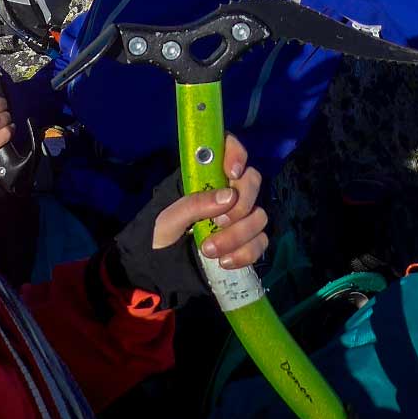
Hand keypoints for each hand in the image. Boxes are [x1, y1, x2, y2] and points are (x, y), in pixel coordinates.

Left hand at [150, 133, 267, 270]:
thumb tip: (229, 197)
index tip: (232, 173)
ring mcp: (239, 217)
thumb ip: (194, 204)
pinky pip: (261, 242)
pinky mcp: (246, 242)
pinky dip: (246, 252)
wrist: (156, 270)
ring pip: (259, 215)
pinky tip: (225, 262)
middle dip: (241, 203)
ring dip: (238, 235)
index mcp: (205, 177)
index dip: (236, 153)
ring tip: (208, 250)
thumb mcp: (167, 218)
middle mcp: (227, 192)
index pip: (228, 148)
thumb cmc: (157, 235)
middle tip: (219, 223)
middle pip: (252, 181)